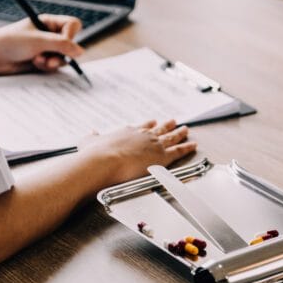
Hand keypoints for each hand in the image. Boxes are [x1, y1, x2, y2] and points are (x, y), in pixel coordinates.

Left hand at [0, 15, 83, 74]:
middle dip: (61, 53)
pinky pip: (56, 66)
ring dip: (52, 61)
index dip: (71, 35)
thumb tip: (81, 52)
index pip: (72, 25)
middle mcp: (51, 35)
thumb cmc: (10, 42)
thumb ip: (61, 45)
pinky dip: (47, 67)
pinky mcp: (45, 61)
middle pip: (71, 44)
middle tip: (50, 58)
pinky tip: (35, 64)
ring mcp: (48, 49)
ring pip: (64, 57)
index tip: (64, 43)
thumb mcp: (38, 41)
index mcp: (49, 23)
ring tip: (38, 61)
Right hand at [79, 119, 196, 187]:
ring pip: (171, 137)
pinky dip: (187, 147)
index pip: (142, 127)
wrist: (103, 161)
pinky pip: (179, 151)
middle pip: (159, 129)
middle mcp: (143, 136)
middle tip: (174, 121)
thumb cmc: (95, 154)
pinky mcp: (162, 156)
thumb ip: (92, 137)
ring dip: (180, 133)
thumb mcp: (89, 141)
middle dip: (167, 125)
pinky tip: (194, 145)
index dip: (148, 125)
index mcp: (128, 132)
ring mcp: (154, 145)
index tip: (153, 121)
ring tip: (186, 129)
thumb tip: (91, 133)